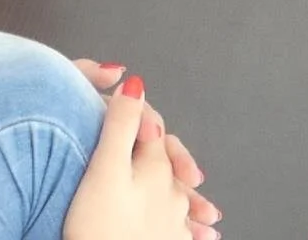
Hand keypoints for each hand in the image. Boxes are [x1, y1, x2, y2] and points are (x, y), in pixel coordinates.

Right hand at [65, 77, 216, 239]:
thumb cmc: (99, 226)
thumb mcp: (105, 167)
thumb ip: (121, 123)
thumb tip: (134, 84)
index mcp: (156, 167)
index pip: (153, 129)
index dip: (137, 116)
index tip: (124, 109)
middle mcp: (171, 195)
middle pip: (169, 165)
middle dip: (168, 157)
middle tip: (170, 157)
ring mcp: (173, 224)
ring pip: (181, 202)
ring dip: (191, 202)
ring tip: (208, 214)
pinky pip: (183, 233)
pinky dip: (191, 231)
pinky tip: (202, 238)